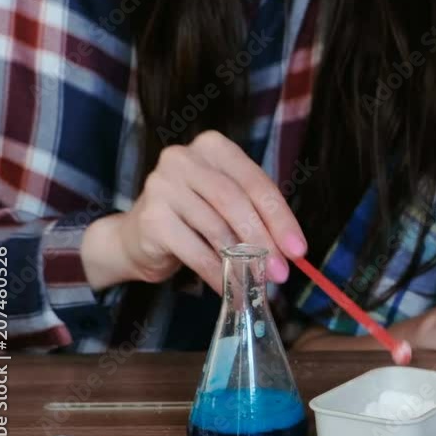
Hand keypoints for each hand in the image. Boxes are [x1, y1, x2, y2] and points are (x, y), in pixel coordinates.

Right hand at [96, 131, 306, 291]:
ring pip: (216, 228)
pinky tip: (231, 289)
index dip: (280, 218)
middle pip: (236, 202)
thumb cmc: (193, 217)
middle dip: (264, 240)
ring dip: (243, 262)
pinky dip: (218, 274)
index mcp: (213, 147)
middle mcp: (184, 159)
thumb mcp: (228, 206)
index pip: (256, 182)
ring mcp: (162, 186)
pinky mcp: (151, 219)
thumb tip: (291, 251)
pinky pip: (195, 252)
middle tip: (282, 271)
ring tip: (259, 283)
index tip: (298, 249)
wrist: (137, 238)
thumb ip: (257, 217)